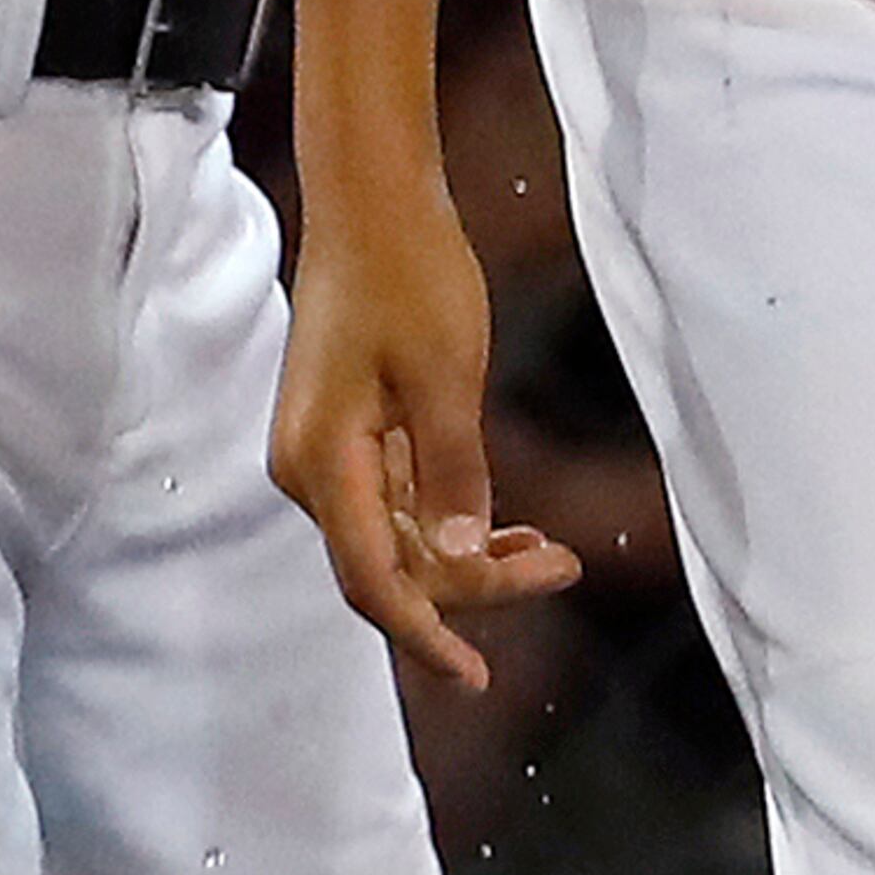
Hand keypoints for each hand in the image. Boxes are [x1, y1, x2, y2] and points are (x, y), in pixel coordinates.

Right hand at [270, 168, 582, 682]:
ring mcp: (326, 451)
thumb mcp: (445, 372)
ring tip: (553, 555)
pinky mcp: (346, 431)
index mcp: (321, 462)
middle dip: (474, 586)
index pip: (375, 581)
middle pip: (392, 564)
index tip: (478, 677)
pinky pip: (398, 499)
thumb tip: (466, 559)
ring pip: (399, 534)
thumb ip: (454, 469)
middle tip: (563, 569)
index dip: (428, 635)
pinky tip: (507, 525)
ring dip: (469, 553)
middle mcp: (311, 469)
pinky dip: (451, 515)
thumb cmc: (409, 271)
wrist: (372, 198)